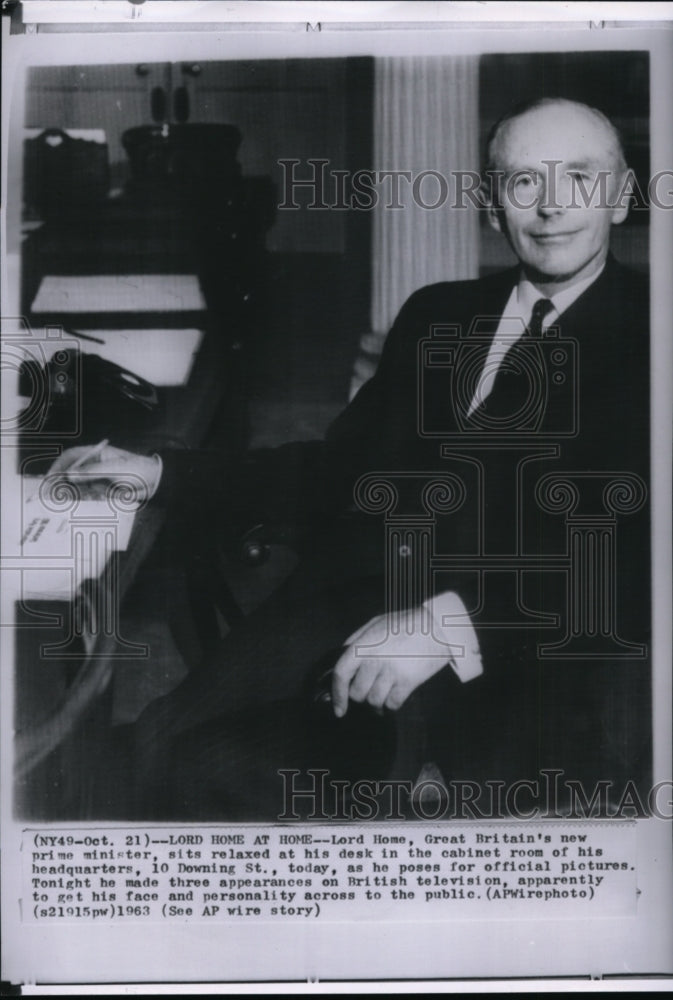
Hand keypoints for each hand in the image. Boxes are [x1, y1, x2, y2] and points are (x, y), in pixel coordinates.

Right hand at [48, 445, 161, 501]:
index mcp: (96, 453)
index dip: (59, 465)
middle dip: (62, 483)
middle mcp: (94, 465)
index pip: (71, 456)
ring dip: (72, 493)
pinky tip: (82, 504)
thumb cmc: (139, 469)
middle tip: (53, 494)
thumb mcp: (116, 468)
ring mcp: (98, 478)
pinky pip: (89, 495)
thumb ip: (93, 471)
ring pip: (78, 486)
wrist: (157, 483)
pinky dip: (84, 500)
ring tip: (66, 502)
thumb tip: (70, 474)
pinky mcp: (103, 491)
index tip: (51, 477)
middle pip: (71, 472)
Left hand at [331, 606, 455, 717]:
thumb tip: (342, 658)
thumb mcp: (376, 623)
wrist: (438, 626)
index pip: (341, 673)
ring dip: (376, 704)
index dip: (337, 694)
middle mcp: (375, 659)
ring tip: (381, 699)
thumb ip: (357, 640)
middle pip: (357, 693)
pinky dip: (390, 707)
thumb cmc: (406, 623)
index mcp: (364, 644)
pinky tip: (392, 701)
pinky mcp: (408, 681)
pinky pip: (392, 704)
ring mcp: (391, 671)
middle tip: (368, 693)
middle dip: (360, 697)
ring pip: (374, 701)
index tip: (339, 708)